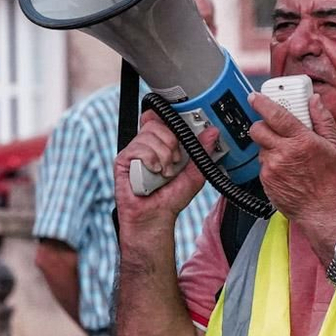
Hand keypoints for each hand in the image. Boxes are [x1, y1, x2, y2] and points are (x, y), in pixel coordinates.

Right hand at [114, 110, 214, 226]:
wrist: (156, 217)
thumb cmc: (171, 198)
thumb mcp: (195, 173)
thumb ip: (202, 152)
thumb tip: (212, 132)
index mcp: (161, 144)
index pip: (161, 118)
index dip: (170, 120)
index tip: (181, 131)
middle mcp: (146, 145)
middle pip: (156, 123)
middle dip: (171, 142)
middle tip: (174, 161)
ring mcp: (134, 152)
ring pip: (148, 135)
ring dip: (162, 154)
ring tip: (164, 172)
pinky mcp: (123, 161)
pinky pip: (137, 148)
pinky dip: (150, 159)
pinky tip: (154, 172)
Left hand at [247, 90, 335, 253]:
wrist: (325, 213)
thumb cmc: (333, 181)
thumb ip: (323, 120)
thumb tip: (315, 101)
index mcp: (301, 141)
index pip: (275, 115)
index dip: (262, 103)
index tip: (255, 97)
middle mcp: (283, 153)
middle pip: (257, 130)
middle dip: (262, 125)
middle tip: (272, 127)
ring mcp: (272, 169)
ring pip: (260, 148)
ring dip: (269, 146)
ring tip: (287, 155)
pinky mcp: (266, 182)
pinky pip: (262, 165)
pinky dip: (271, 163)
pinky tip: (286, 170)